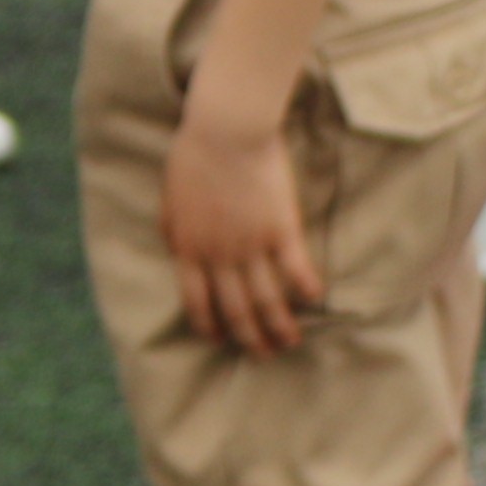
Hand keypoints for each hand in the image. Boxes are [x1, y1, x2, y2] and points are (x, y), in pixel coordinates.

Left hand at [159, 84, 324, 354]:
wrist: (225, 131)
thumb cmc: (192, 157)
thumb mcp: (169, 199)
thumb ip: (173, 231)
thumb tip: (176, 251)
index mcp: (188, 248)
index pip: (196, 301)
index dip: (208, 325)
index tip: (219, 340)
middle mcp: (219, 256)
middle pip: (235, 309)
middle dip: (249, 337)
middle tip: (263, 354)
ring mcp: (251, 245)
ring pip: (267, 300)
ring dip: (279, 326)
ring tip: (291, 341)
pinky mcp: (281, 230)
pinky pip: (296, 269)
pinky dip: (307, 288)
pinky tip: (316, 299)